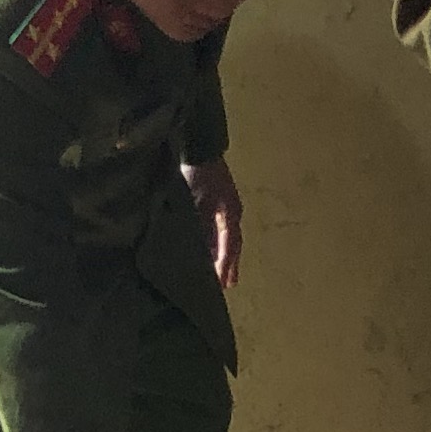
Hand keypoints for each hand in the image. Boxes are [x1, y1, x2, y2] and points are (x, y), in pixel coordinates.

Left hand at [183, 157, 243, 288]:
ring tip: (223, 272)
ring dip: (225, 255)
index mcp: (230, 215)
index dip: (226, 265)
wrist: (199, 147)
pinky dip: (217, 242)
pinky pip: (220, 229)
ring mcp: (227, 207)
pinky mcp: (218, 202)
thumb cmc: (199, 173)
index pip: (230, 246)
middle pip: (233, 245)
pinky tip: (211, 249)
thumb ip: (200, 227)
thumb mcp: (197, 203)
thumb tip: (201, 250)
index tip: (223, 283)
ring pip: (228, 238)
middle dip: (230, 264)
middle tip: (228, 284)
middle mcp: (232, 213)